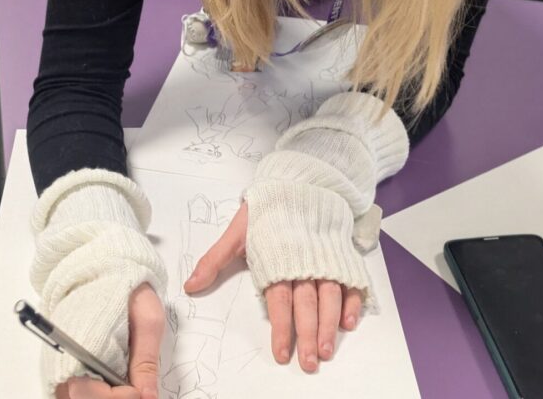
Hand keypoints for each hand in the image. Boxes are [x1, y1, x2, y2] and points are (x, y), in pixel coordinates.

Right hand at [55, 284, 163, 398]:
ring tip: (126, 382)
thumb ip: (145, 362)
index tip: (140, 391)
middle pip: (83, 397)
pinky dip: (97, 390)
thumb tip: (149, 397)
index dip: (120, 397)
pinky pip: (76, 389)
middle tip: (137, 388)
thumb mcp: (148, 321)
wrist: (107, 269)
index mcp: (80, 345)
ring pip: (77, 395)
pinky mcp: (63, 367)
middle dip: (114, 397)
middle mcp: (62, 358)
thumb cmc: (127, 289)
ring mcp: (60, 365)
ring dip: (104, 393)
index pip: (90, 394)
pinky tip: (114, 380)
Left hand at [183, 203, 363, 372]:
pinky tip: (349, 322)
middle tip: (310, 362)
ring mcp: (325, 259)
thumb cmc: (267, 209)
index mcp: (277, 259)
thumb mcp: (237, 232)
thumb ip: (215, 260)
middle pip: (307, 304)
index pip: (280, 300)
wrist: (299, 180)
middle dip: (309, 335)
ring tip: (328, 349)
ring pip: (330, 296)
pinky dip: (352, 301)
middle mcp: (303, 262)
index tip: (282, 352)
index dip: (282, 328)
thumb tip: (190, 285)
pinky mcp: (340, 255)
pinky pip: (350, 281)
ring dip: (330, 324)